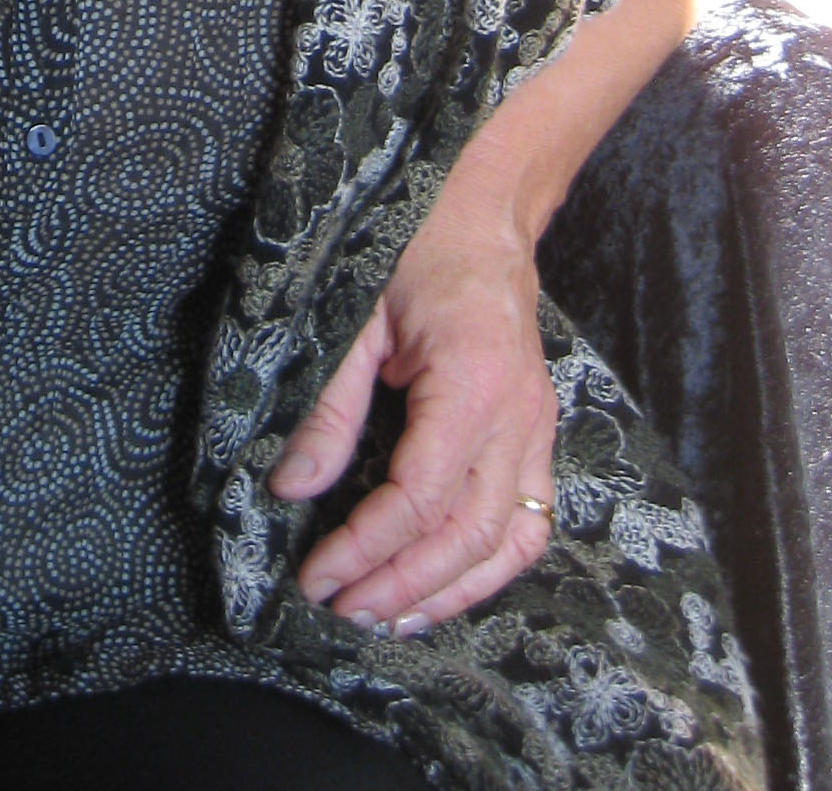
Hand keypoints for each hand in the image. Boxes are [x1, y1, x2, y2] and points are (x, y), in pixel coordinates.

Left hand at [269, 177, 558, 635]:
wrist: (480, 212)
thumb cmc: (412, 247)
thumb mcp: (356, 314)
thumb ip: (329, 405)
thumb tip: (293, 487)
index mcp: (472, 379)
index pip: (422, 496)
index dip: (368, 547)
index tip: (318, 574)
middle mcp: (517, 415)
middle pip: (469, 534)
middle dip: (401, 585)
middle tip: (340, 610)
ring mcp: (537, 429)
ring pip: (509, 543)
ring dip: (448, 593)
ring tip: (386, 620)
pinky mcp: (538, 436)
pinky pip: (529, 524)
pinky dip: (487, 569)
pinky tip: (441, 589)